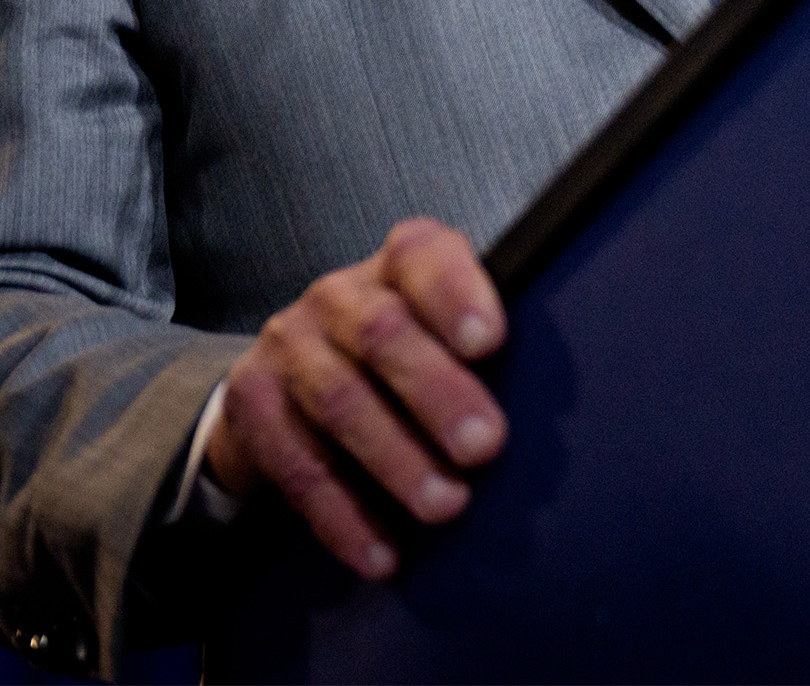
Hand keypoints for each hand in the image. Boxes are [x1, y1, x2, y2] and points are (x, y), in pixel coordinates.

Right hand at [207, 218, 507, 578]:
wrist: (286, 382)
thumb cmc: (400, 356)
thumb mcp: (440, 334)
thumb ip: (482, 351)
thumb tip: (557, 412)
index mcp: (397, 266)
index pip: (424, 256)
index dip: (456, 294)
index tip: (492, 342)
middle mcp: (337, 296)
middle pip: (383, 334)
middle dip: (438, 392)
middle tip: (486, 446)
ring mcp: (287, 347)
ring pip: (339, 401)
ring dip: (396, 460)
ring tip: (445, 505)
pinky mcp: (252, 407)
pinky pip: (297, 466)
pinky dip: (343, 515)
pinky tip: (383, 552)